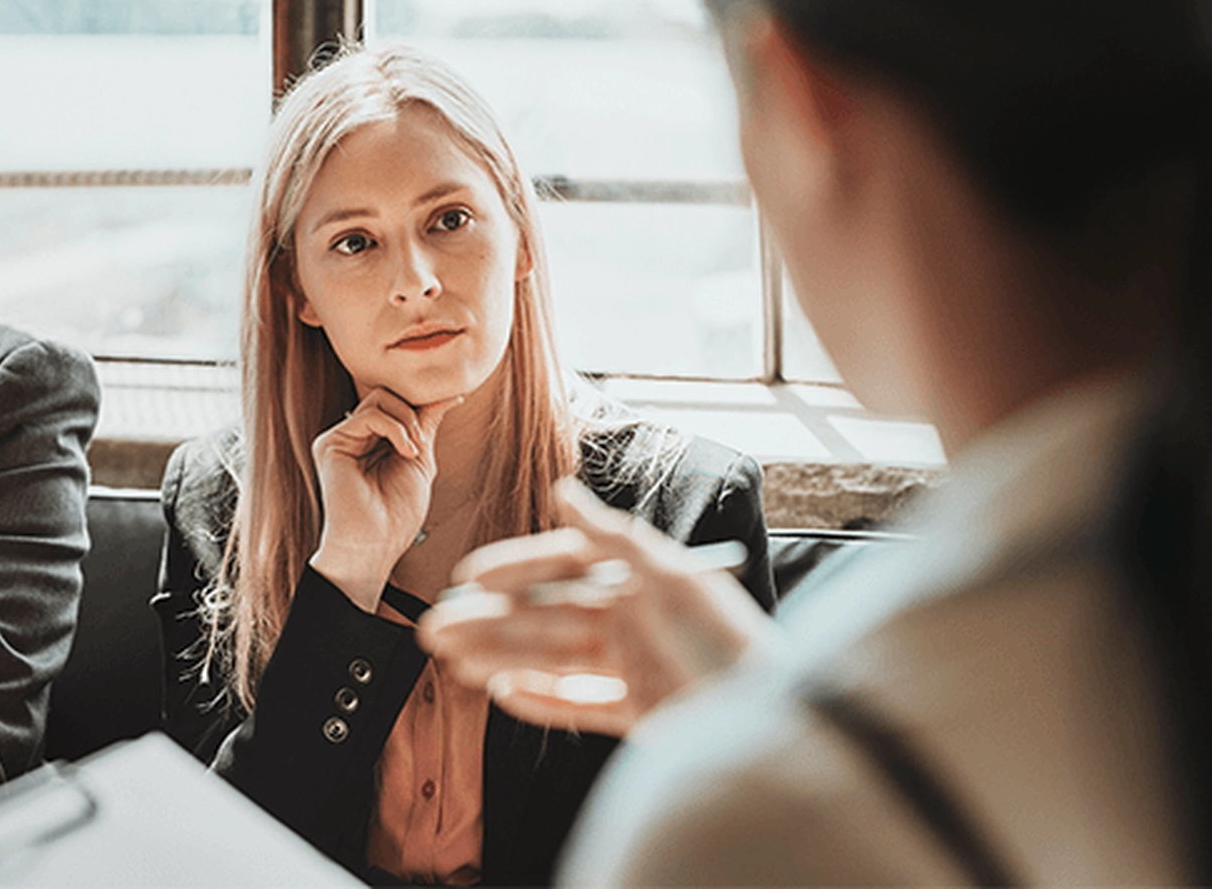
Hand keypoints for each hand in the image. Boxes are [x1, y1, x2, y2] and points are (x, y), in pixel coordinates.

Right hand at [309, 388, 461, 610]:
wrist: (376, 544)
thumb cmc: (397, 514)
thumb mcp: (420, 461)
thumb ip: (426, 425)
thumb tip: (448, 396)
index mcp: (372, 441)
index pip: (397, 404)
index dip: (422, 403)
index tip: (454, 400)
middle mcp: (354, 437)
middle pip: (387, 395)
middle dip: (414, 412)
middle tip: (422, 444)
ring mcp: (341, 439)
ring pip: (379, 398)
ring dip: (407, 421)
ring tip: (414, 451)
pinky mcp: (330, 444)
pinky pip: (369, 415)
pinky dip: (395, 428)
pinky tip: (405, 451)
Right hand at [418, 478, 779, 736]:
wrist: (775, 719)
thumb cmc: (731, 640)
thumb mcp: (674, 577)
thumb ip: (613, 538)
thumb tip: (564, 493)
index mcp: (641, 581)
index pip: (565, 569)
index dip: (516, 569)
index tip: (470, 577)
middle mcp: (634, 620)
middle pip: (547, 618)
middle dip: (490, 623)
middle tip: (437, 627)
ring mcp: (634, 666)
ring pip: (552, 660)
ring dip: (501, 658)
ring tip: (453, 660)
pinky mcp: (639, 712)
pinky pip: (578, 705)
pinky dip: (540, 701)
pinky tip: (503, 694)